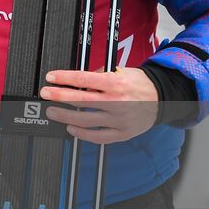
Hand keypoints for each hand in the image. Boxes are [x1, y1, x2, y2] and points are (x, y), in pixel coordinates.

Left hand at [41, 67, 158, 144]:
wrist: (163, 99)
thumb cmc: (139, 84)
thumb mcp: (121, 71)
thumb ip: (99, 75)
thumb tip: (77, 79)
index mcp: (116, 84)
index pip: (84, 79)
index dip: (64, 78)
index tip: (50, 78)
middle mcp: (118, 102)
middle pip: (81, 101)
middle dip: (59, 96)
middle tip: (45, 94)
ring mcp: (120, 120)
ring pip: (86, 121)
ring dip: (65, 117)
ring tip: (52, 112)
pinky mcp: (123, 133)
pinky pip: (98, 137)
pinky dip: (82, 134)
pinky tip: (71, 129)